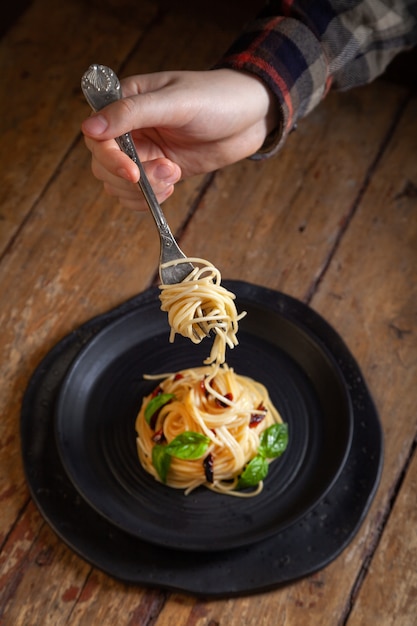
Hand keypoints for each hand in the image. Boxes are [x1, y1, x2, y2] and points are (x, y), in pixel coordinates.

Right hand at [81, 69, 278, 209]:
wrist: (251, 117)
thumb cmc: (217, 99)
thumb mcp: (175, 102)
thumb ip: (132, 113)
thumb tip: (88, 127)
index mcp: (126, 101)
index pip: (97, 136)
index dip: (110, 158)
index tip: (132, 171)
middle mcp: (129, 128)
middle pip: (103, 165)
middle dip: (132, 178)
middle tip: (168, 171)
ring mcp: (144, 152)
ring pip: (118, 184)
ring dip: (144, 190)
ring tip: (175, 174)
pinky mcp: (160, 171)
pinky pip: (138, 195)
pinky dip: (149, 199)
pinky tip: (172, 185)